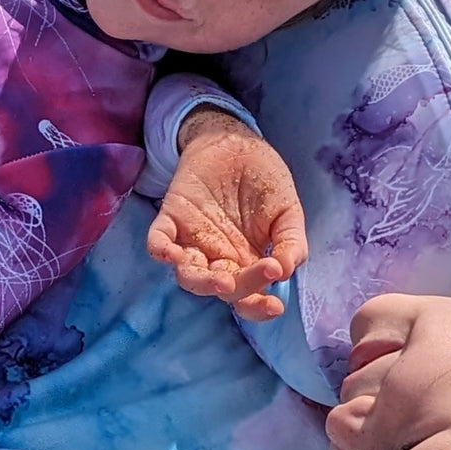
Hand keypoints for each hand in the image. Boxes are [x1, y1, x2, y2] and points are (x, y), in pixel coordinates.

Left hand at [146, 108, 307, 319]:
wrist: (236, 142)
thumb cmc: (264, 180)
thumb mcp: (288, 211)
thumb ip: (291, 242)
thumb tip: (285, 272)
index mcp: (247, 261)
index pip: (249, 296)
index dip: (259, 308)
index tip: (275, 305)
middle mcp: (217, 258)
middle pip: (221, 288)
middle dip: (239, 289)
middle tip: (256, 275)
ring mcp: (192, 240)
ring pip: (187, 274)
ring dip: (200, 281)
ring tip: (220, 278)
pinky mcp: (171, 219)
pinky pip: (158, 241)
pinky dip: (160, 249)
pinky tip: (168, 251)